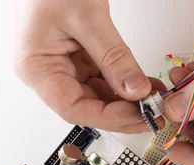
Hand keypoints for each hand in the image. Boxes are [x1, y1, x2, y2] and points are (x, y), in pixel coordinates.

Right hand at [15, 0, 164, 132]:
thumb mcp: (87, 17)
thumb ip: (113, 56)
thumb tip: (136, 89)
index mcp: (37, 67)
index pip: (74, 108)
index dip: (108, 117)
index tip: (137, 116)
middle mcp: (49, 71)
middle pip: (89, 105)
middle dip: (123, 111)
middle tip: (154, 112)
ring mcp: (65, 64)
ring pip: (100, 95)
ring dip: (128, 100)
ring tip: (156, 99)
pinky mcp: (81, 57)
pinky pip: (105, 78)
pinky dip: (126, 83)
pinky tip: (146, 86)